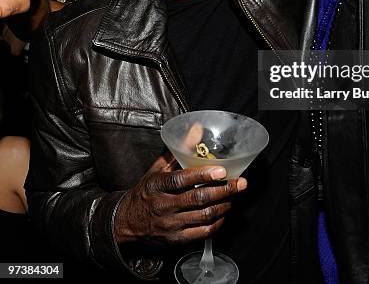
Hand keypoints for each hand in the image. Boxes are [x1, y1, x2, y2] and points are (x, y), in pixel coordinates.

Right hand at [114, 153, 246, 244]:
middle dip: (224, 190)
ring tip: (233, 196)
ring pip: (203, 216)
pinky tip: (222, 213)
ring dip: (223, 205)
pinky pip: (201, 233)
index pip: (181, 180)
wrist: (128, 220)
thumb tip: (197, 130)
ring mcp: (169, 225)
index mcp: (157, 185)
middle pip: (198, 199)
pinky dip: (216, 223)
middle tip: (240, 183)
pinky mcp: (175, 240)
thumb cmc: (147, 191)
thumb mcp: (158, 168)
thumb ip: (179, 150)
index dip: (203, 175)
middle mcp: (163, 206)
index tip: (222, 170)